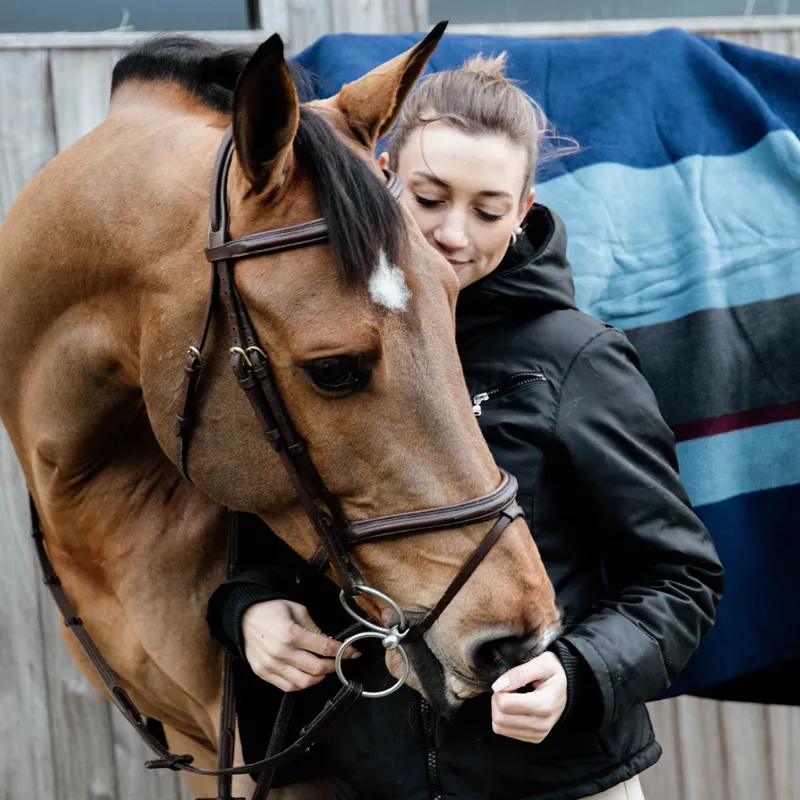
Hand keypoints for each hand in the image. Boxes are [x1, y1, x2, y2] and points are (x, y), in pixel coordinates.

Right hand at [241, 599, 358, 691]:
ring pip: (304, 682)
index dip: (343, 652)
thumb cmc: (271, 609)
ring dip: (319, 678)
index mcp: (291, 634)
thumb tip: (330, 642)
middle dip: (334, 666)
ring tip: (324, 669)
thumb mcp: (297, 610)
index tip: (354, 653)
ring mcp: (271, 665)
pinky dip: (302, 685)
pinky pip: (287, 687)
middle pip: (317, 668)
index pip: (325, 648)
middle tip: (340, 661)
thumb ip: (314, 628)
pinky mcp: (263, 673)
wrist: (243, 616)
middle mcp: (281, 652)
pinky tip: (308, 676)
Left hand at [490, 651, 566, 742]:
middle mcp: (542, 724)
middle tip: (508, 688)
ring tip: (512, 697)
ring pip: (499, 727)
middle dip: (497, 700)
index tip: (508, 681)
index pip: (505, 704)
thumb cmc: (555, 672)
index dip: (499, 690)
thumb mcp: (542, 663)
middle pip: (500, 718)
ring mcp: (538, 734)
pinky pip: (505, 732)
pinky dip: (505, 718)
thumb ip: (519, 674)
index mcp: (545, 705)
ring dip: (499, 710)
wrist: (568, 687)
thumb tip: (497, 686)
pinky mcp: (534, 738)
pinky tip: (515, 707)